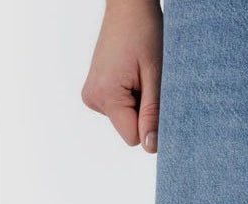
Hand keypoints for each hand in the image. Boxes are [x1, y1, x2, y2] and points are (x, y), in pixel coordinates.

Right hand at [81, 0, 163, 151]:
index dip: (150, 124)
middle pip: (129, 129)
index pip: (133, 138)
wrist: (129, 7)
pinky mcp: (96, 90)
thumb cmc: (145, 33)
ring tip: (138, 74)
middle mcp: (93, 98)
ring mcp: (92, 95)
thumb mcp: (156, 77)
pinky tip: (131, 74)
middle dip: (143, 112)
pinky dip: (131, 97)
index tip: (153, 96)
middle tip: (146, 81)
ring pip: (126, 120)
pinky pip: (120, 108)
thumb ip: (152, 115)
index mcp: (105, 96)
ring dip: (138, 103)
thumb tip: (150, 147)